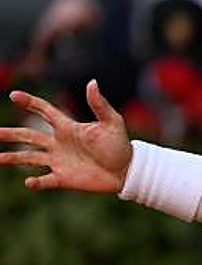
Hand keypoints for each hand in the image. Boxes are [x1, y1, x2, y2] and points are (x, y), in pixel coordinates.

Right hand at [0, 80, 132, 192]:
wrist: (128, 171)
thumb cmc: (120, 145)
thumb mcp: (112, 122)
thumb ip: (99, 104)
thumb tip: (92, 82)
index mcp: (68, 128)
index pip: (44, 111)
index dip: (29, 102)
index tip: (13, 95)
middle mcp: (59, 143)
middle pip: (28, 136)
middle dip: (10, 134)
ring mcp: (59, 161)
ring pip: (29, 158)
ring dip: (13, 158)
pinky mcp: (64, 178)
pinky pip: (45, 180)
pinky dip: (36, 182)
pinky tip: (29, 182)